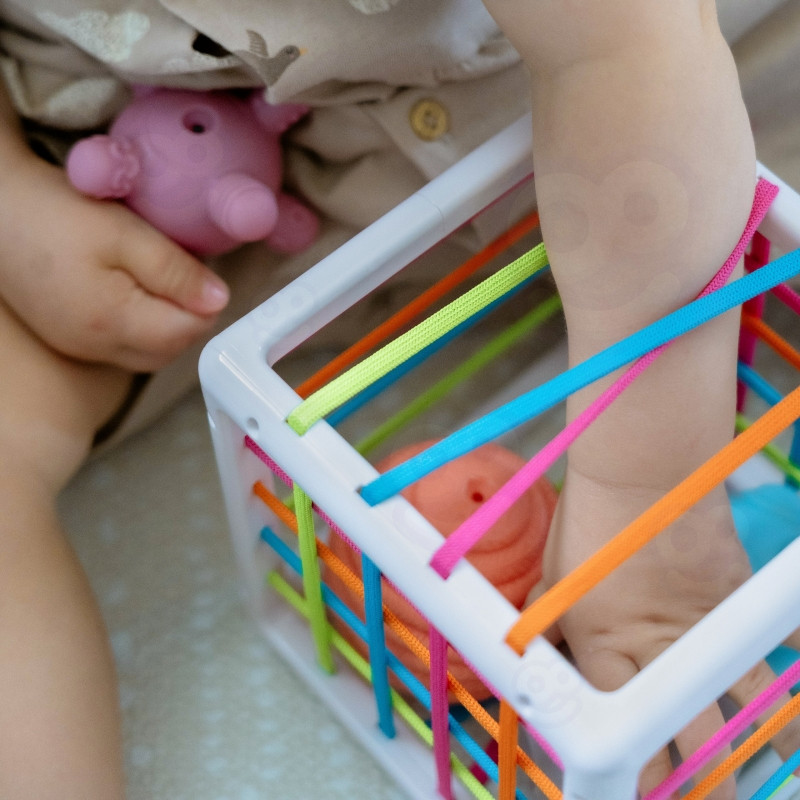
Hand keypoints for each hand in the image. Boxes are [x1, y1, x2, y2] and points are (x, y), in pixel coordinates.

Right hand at [0, 154, 228, 371]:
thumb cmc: (56, 213)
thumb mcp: (126, 233)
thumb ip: (176, 271)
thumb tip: (219, 300)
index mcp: (113, 323)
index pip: (187, 332)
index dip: (206, 304)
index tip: (203, 273)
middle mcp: (96, 348)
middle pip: (169, 350)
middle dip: (189, 319)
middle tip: (187, 276)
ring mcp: (79, 347)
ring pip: (147, 354)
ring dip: (167, 326)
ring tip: (161, 281)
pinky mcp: (68, 339)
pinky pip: (121, 347)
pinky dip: (141, 327)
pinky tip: (135, 294)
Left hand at [542, 476, 799, 797]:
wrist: (642, 473)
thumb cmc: (589, 521)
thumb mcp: (555, 577)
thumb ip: (548, 625)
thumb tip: (531, 654)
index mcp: (607, 647)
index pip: (626, 729)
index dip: (639, 773)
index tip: (644, 789)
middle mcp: (661, 649)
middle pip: (696, 736)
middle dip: (708, 782)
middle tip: (708, 796)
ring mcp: (708, 626)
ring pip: (747, 706)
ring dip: (754, 745)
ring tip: (753, 769)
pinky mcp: (739, 599)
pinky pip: (776, 649)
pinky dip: (787, 679)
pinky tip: (785, 709)